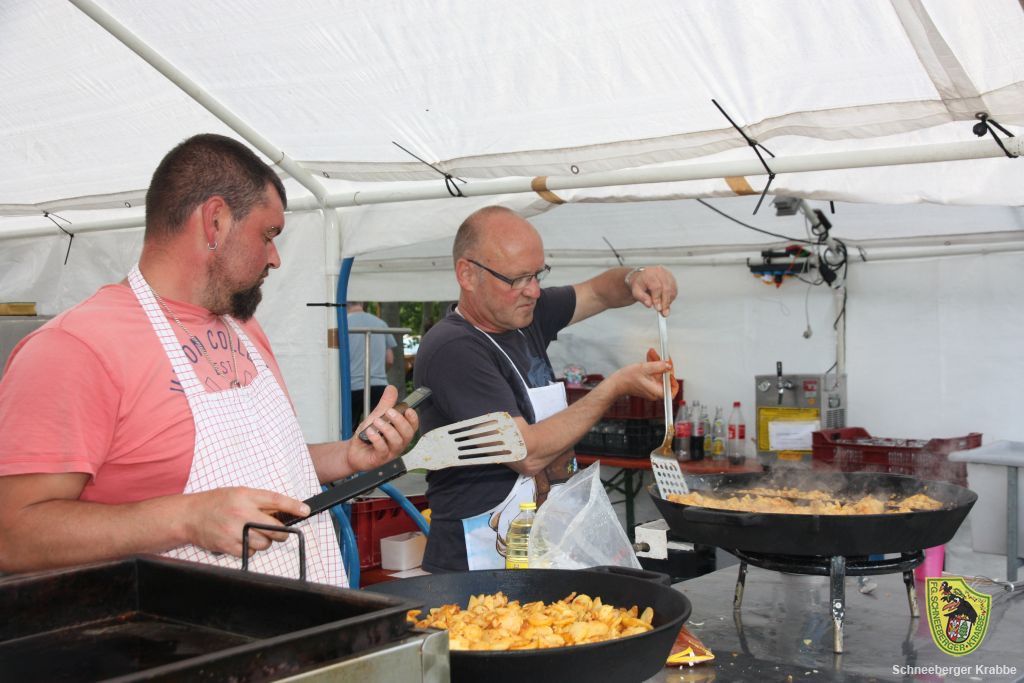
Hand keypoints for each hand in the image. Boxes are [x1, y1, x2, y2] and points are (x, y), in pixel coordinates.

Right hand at [183, 487, 310, 557]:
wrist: (189, 515)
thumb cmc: (216, 502)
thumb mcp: (239, 493)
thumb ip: (260, 501)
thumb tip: (283, 512)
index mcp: (246, 496)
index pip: (276, 500)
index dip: (293, 506)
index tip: (305, 510)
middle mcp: (241, 512)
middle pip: (275, 528)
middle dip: (280, 532)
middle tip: (278, 530)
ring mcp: (234, 531)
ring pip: (265, 543)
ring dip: (264, 541)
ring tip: (253, 533)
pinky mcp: (228, 546)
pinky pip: (251, 552)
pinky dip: (251, 548)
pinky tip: (242, 540)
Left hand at [347, 385, 418, 471]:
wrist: (353, 451)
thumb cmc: (368, 436)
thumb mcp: (376, 416)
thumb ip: (386, 404)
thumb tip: (392, 389)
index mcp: (400, 433)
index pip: (413, 426)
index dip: (413, 418)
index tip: (408, 410)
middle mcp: (398, 443)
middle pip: (408, 433)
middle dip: (400, 421)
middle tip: (389, 412)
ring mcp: (390, 452)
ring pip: (397, 441)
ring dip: (387, 429)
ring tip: (376, 421)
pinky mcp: (380, 459)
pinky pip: (383, 449)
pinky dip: (377, 439)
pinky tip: (370, 432)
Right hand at [607, 360, 670, 400]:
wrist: (616, 383)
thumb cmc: (627, 379)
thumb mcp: (645, 368)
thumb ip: (659, 366)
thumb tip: (668, 365)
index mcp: (657, 391)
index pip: (672, 390)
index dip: (674, 379)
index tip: (670, 369)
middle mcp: (655, 392)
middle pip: (666, 379)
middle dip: (664, 366)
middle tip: (662, 356)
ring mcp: (651, 388)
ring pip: (659, 375)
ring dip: (657, 363)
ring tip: (652, 353)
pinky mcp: (647, 385)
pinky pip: (654, 375)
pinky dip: (653, 367)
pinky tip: (650, 358)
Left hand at [628, 266, 677, 314]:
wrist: (642, 277)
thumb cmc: (639, 284)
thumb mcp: (636, 291)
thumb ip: (642, 298)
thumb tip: (649, 304)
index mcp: (649, 274)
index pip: (656, 287)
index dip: (658, 299)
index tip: (658, 309)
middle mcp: (659, 272)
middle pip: (666, 288)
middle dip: (665, 302)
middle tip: (664, 313)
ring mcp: (667, 274)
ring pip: (672, 289)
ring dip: (669, 301)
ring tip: (664, 308)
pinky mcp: (672, 278)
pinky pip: (674, 289)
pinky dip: (671, 298)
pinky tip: (666, 302)